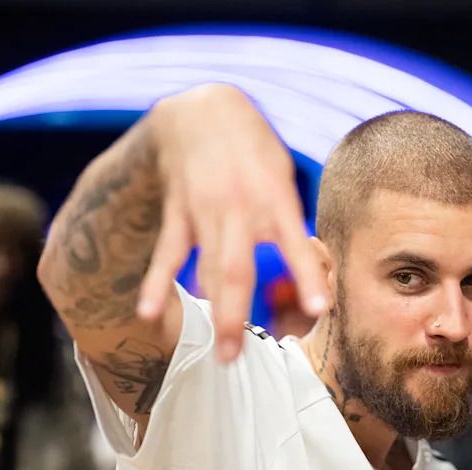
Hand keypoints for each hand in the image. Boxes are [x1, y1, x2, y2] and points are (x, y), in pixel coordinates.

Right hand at [136, 84, 326, 360]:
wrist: (198, 111)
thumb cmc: (253, 149)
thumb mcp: (282, 174)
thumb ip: (289, 221)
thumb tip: (310, 267)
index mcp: (274, 196)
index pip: (294, 241)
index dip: (308, 274)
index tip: (320, 309)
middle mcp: (238, 206)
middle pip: (235, 269)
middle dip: (236, 315)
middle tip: (238, 357)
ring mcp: (204, 210)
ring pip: (206, 268)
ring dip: (213, 311)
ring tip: (220, 354)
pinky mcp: (178, 213)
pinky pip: (167, 252)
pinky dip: (157, 283)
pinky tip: (150, 313)